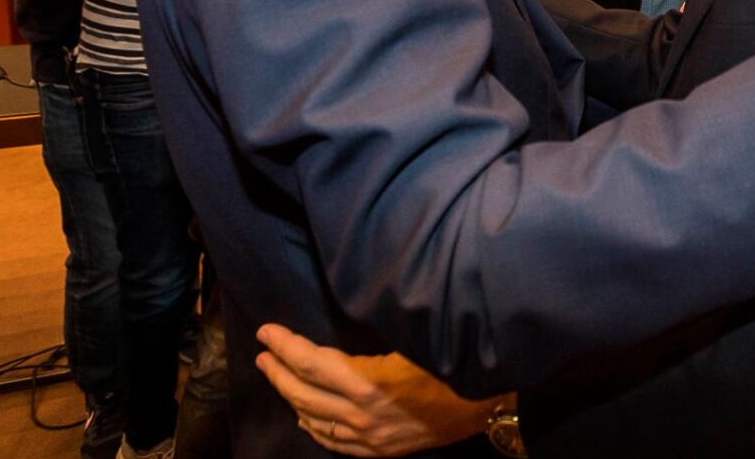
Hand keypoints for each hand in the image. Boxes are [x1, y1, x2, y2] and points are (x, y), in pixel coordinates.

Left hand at [255, 324, 499, 456]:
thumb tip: (346, 309)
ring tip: (278, 378)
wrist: (489, 403)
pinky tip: (305, 417)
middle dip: (278, 372)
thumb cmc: (454, 360)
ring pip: (314, 420)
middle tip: (264, 353)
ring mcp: (370, 438)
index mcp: (368, 383)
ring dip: (291, 398)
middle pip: (304, 393)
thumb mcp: (414, 339)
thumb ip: (374, 334)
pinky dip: (313, 428)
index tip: (267, 331)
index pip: (311, 363)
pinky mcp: (381, 450)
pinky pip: (334, 443)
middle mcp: (362, 415)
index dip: (285, 346)